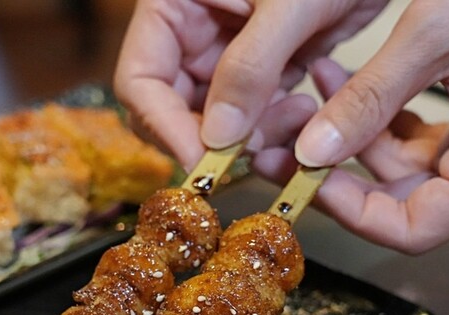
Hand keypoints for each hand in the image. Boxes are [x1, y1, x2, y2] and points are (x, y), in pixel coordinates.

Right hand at [113, 0, 386, 170]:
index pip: (141, 80)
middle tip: (254, 151)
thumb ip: (249, 67)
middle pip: (173, 111)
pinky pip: (255, 119)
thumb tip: (217, 138)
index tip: (202, 164)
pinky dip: (276, 128)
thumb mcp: (289, 2)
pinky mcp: (263, 72)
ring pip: (216, 124)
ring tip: (298, 117)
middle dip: (212, 139)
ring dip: (252, 137)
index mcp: (173, 5)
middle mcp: (190, 34)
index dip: (165, 127)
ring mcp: (227, 56)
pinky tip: (306, 111)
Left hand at [294, 0, 448, 252]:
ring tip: (307, 95)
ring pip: (399, 169)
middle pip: (400, 202)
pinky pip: (414, 142)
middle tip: (282, 147)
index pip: (412, 229)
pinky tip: (339, 82)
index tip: (305, 181)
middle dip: (337, 172)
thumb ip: (369, 98)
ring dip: (350, 134)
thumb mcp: (434, 34)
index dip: (350, 212)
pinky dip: (376, 117)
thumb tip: (311, 151)